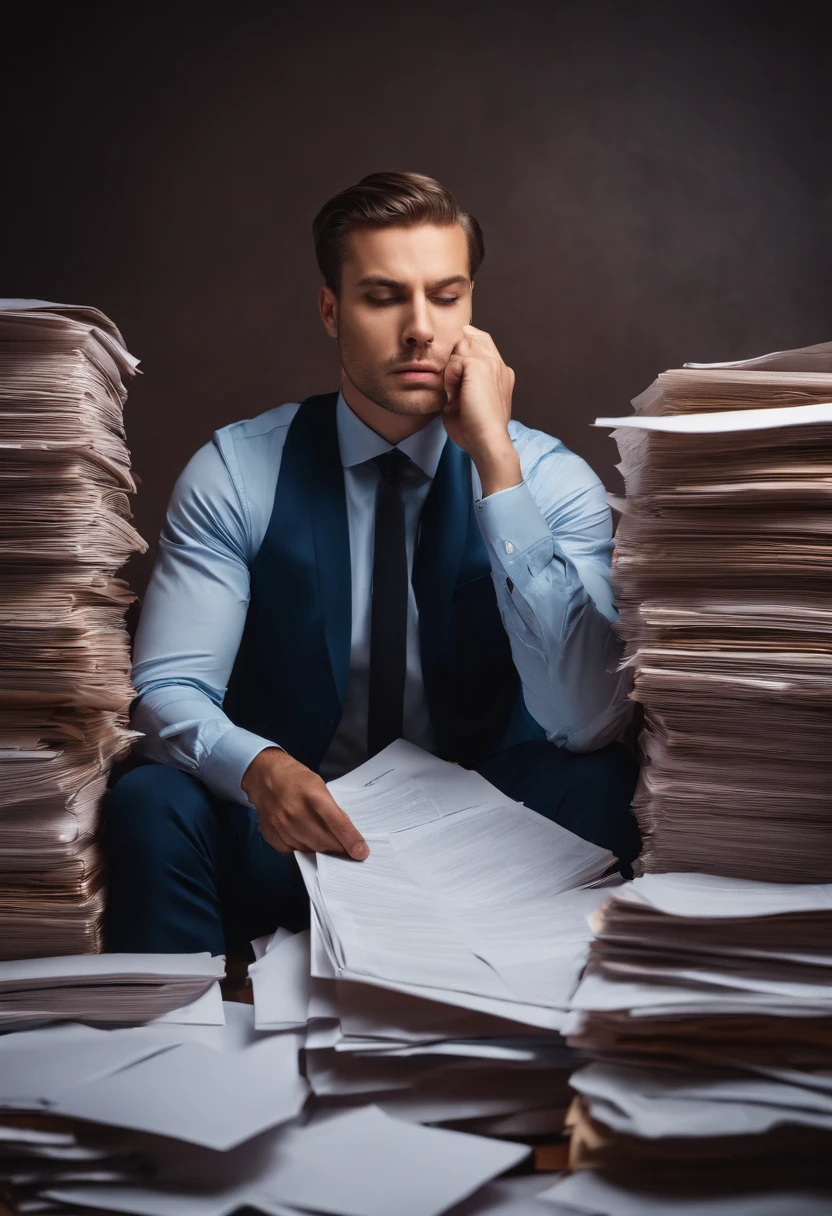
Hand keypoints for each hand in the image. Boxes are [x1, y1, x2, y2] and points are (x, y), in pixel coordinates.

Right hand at [241, 747, 368, 860]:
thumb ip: (330, 809)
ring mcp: (281, 825)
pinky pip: (292, 851)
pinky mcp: (271, 834)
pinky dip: (303, 850)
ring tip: (330, 850)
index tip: (361, 853)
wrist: (264, 775)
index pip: (337, 824)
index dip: (351, 841)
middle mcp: (296, 812)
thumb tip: (345, 834)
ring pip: (309, 850)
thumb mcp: (319, 786)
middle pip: (324, 842)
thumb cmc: (297, 779)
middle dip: (339, 850)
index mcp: (313, 796)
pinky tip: (308, 844)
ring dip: (322, 852)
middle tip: (348, 854)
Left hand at [442, 325, 521, 496]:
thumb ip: (462, 383)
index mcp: (501, 372)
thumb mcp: (467, 401)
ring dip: (452, 371)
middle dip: (455, 359)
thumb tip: (446, 373)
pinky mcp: (479, 365)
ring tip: (455, 394)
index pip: (481, 341)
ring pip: (460, 348)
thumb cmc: (475, 429)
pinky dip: (449, 379)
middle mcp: (499, 364)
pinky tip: (455, 396)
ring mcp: (490, 362)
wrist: (487, 440)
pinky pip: (454, 362)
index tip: (453, 372)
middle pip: (468, 338)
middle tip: (454, 388)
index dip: (464, 348)